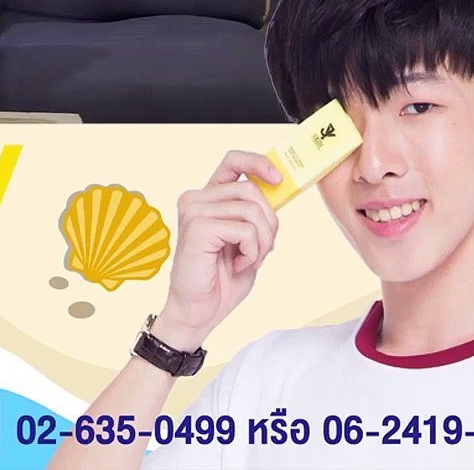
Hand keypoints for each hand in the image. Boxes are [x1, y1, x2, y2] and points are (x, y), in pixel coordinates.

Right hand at [156, 151, 283, 349]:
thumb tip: (279, 191)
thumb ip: (255, 215)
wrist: (198, 311)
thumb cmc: (221, 279)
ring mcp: (194, 212)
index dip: (258, 163)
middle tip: (262, 249)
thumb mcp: (246, 241)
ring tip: (248, 260)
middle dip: (269, 222)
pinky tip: (239, 265)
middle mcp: (196, 199)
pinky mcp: (198, 228)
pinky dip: (252, 252)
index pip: (233, 162)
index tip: (279, 179)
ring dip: (262, 241)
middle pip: (251, 190)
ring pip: (252, 210)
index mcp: (207, 198)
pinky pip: (245, 230)